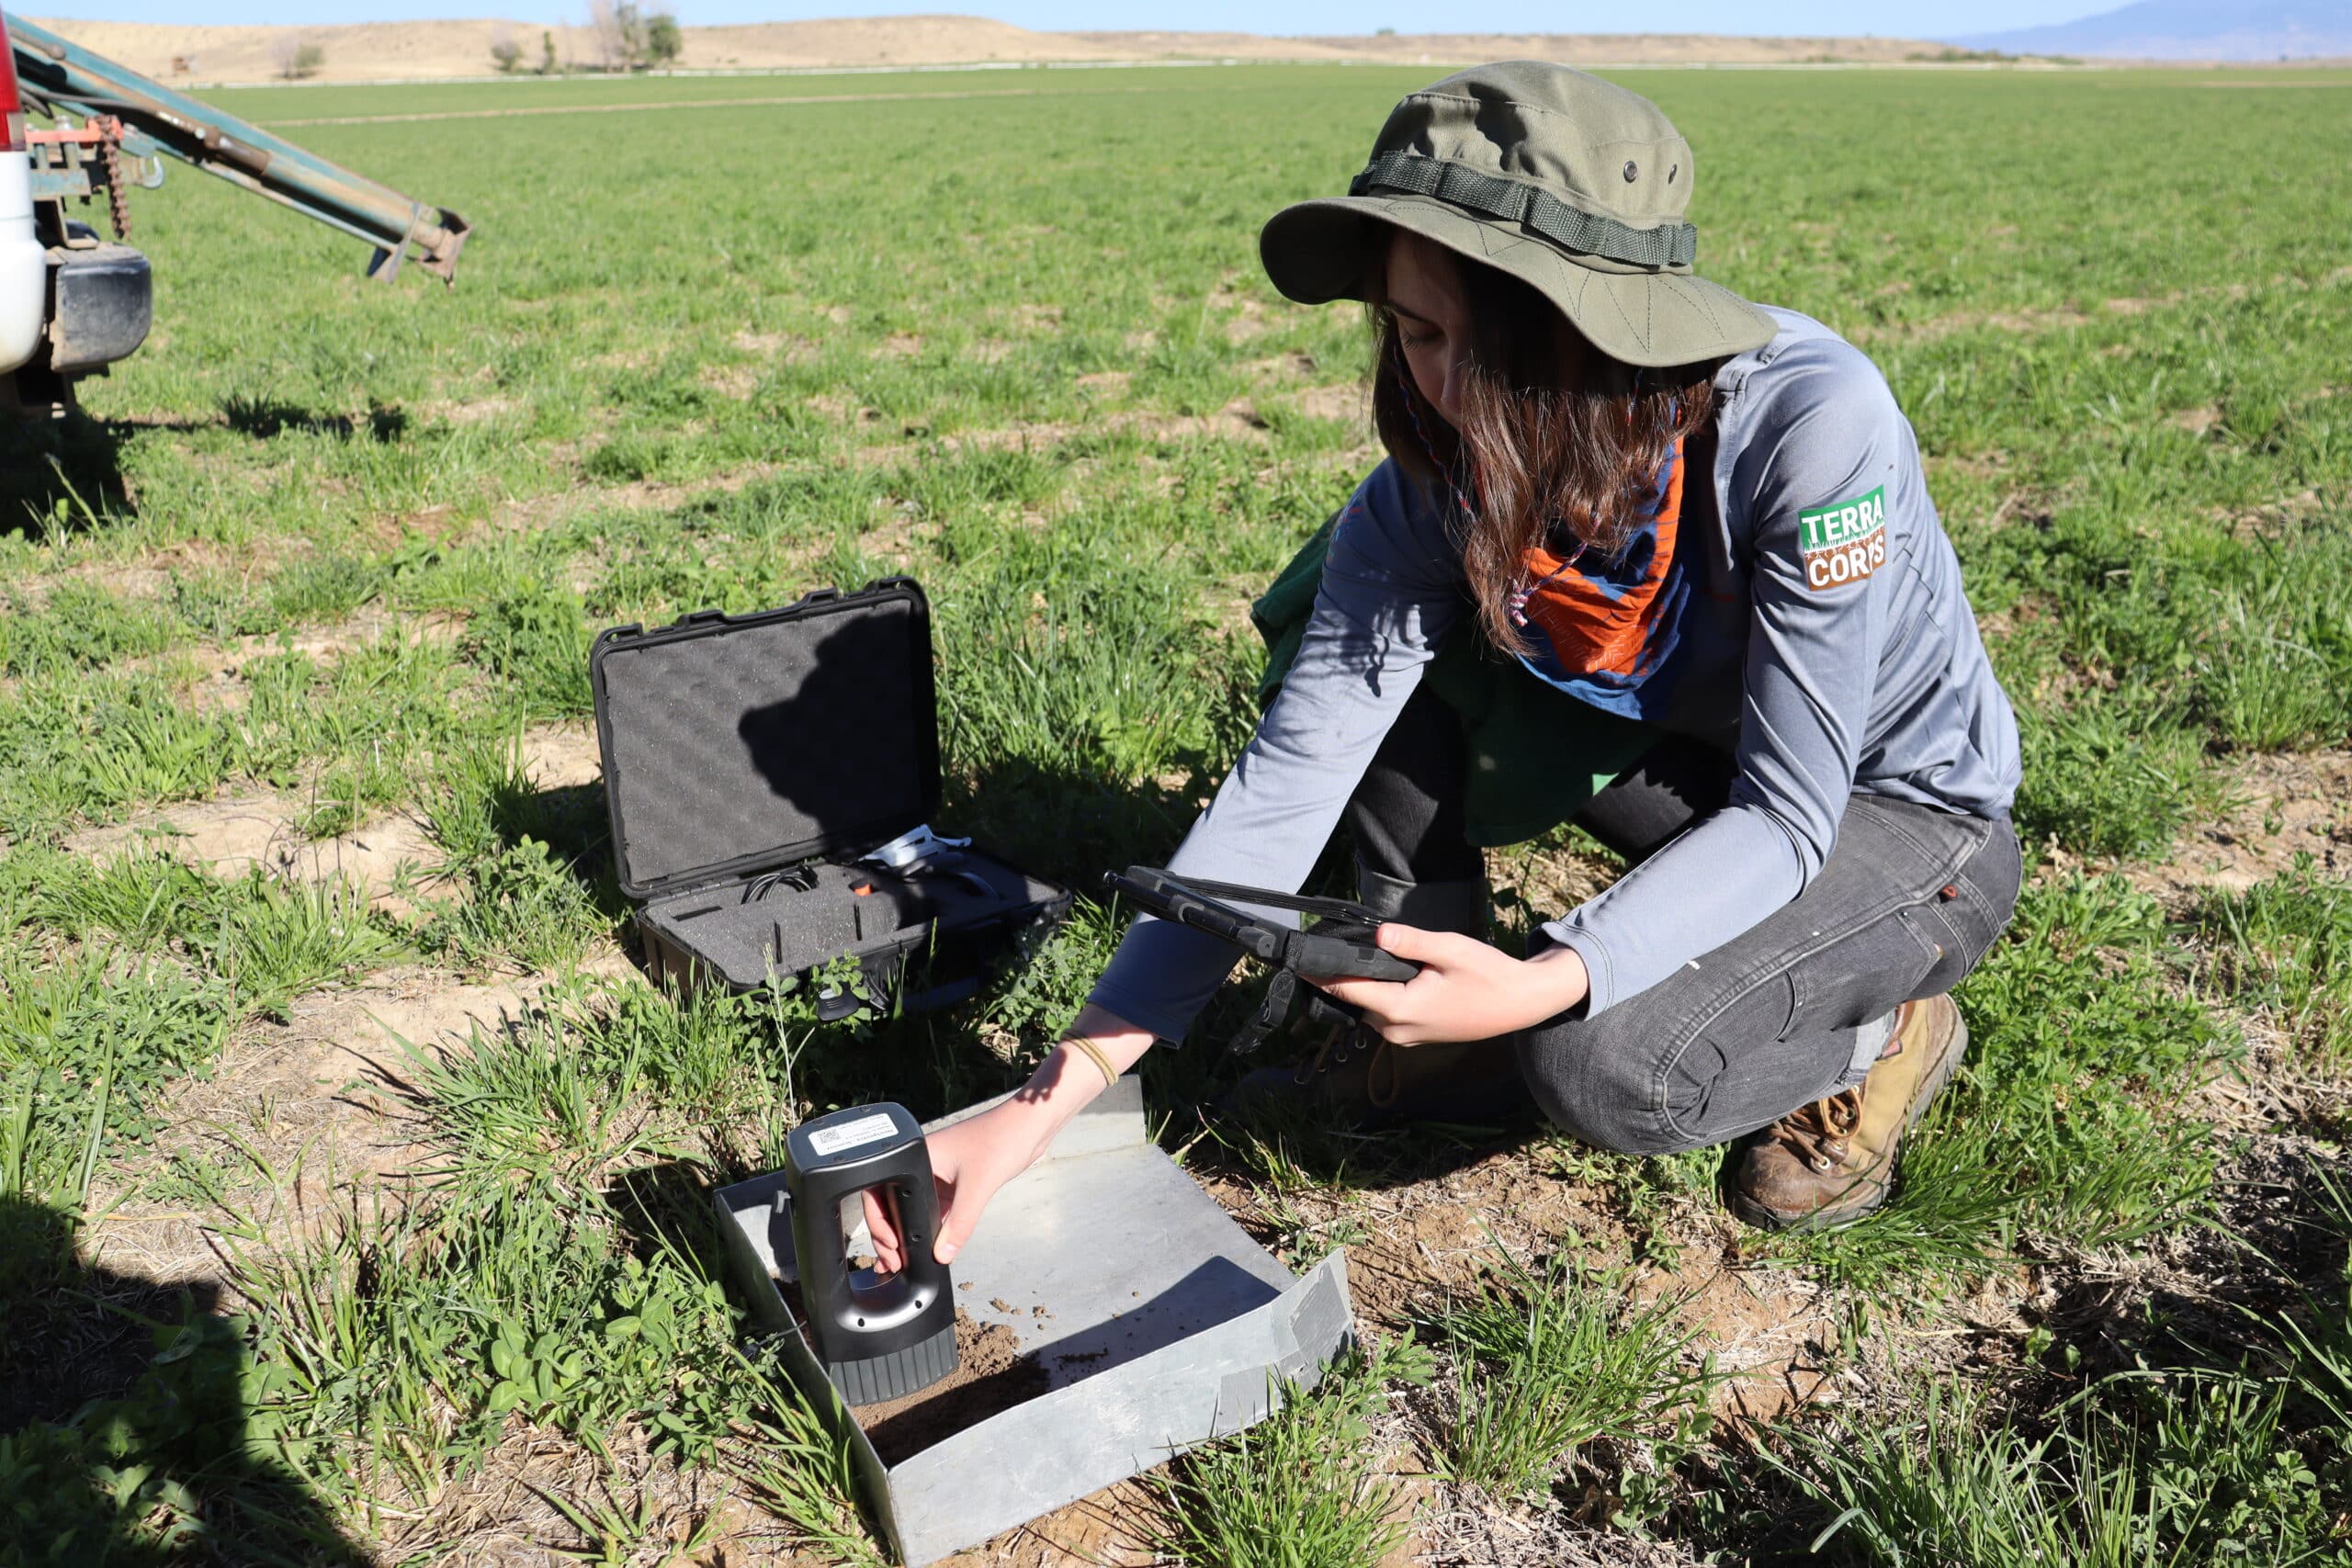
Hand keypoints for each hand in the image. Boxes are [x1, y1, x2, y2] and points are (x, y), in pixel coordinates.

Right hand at [861, 1103, 1042, 1272]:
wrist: (1028, 1126)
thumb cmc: (1002, 1138)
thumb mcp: (978, 1187)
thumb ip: (959, 1225)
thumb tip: (942, 1255)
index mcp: (918, 1156)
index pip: (883, 1192)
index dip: (880, 1223)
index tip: (890, 1247)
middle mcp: (924, 1164)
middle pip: (896, 1204)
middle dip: (892, 1233)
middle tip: (894, 1260)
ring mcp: (940, 1173)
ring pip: (917, 1209)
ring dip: (913, 1231)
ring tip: (906, 1258)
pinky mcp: (956, 1182)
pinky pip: (938, 1209)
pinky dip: (934, 1226)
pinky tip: (933, 1244)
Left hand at [1312, 923, 1588, 1045]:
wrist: (1520, 1003)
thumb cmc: (1488, 975)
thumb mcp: (1450, 949)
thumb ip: (1410, 941)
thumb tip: (1377, 932)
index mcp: (1400, 1009)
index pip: (1344, 989)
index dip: (1317, 972)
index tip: (1295, 957)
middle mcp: (1396, 1030)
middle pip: (1352, 999)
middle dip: (1337, 975)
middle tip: (1322, 945)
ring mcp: (1405, 1037)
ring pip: (1367, 1007)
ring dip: (1360, 985)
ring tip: (1353, 954)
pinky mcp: (1414, 1035)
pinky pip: (1383, 1014)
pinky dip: (1377, 994)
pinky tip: (1384, 972)